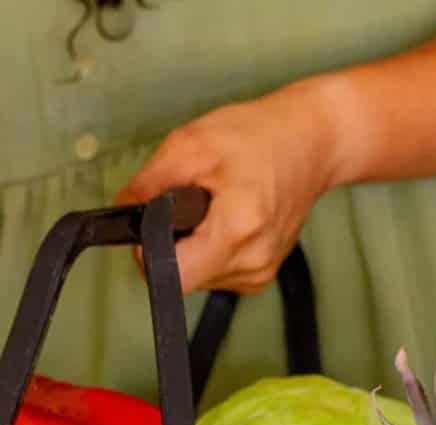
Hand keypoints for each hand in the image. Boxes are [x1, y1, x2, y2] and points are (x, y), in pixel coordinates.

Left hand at [115, 81, 342, 294]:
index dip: (151, 251)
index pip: (171, 277)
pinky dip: (211, 246)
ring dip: (193, 243)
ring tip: (215, 203)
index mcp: (236, 232)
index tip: (158, 222)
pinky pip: (216, 271)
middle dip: (174, 241)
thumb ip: (147, 185)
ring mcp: (261, 272)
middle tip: (191, 201)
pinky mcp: (262, 273)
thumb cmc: (258, 135)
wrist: (315, 139)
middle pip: (181, 276)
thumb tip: (120, 214)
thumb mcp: (190, 145)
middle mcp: (253, 262)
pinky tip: (227, 216)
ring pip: (197, 276)